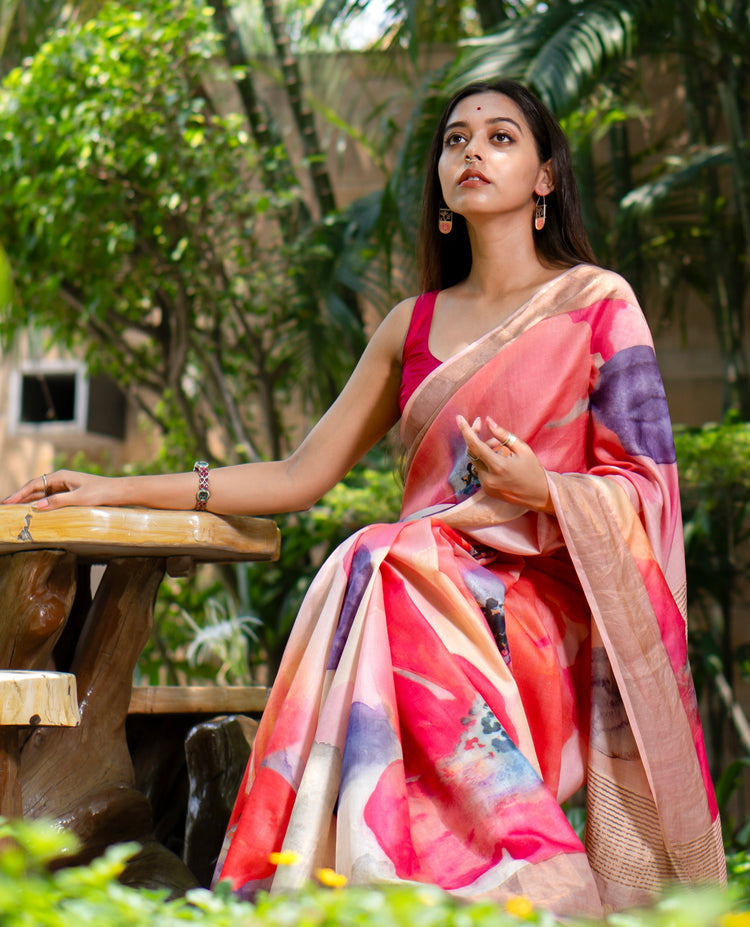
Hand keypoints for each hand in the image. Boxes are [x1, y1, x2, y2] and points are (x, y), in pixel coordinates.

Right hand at [2, 470, 118, 509]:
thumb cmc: (101, 493)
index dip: (19, 494)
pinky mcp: (70, 493)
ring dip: (28, 501)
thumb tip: (38, 505)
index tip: (6, 502)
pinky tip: (34, 511)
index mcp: (61, 476)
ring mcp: (65, 486)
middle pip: (35, 488)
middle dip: (19, 497)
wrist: (118, 492)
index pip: (34, 484)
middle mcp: (61, 479)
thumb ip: (58, 501)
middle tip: (4, 507)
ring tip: (13, 509)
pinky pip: (51, 498)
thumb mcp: (79, 499)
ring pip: (41, 494)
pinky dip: (41, 504)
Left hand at [456, 415, 552, 513]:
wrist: (540, 496)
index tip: (459, 418)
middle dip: (476, 437)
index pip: (475, 445)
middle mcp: (489, 478)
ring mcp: (486, 486)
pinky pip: (480, 470)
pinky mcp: (486, 490)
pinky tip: (500, 459)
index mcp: (498, 466)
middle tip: (483, 426)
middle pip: (472, 452)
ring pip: (476, 460)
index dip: (466, 430)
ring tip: (500, 447)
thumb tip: (488, 421)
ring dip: (484, 449)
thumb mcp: (523, 449)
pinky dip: (486, 460)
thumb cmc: (534, 471)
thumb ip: (503, 435)